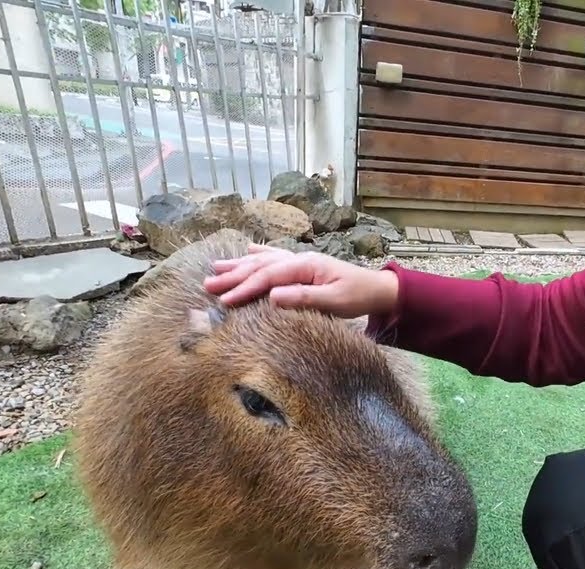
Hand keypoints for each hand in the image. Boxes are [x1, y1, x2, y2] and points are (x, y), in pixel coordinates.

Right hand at [202, 243, 399, 317]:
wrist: (377, 289)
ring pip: (263, 260)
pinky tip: (246, 252)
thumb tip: (273, 296)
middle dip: (233, 276)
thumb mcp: (334, 301)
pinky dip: (258, 255)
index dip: (245, 288)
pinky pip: (274, 258)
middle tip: (207, 285)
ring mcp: (300, 261)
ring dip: (238, 265)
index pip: (269, 276)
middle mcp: (299, 259)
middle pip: (260, 266)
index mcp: (306, 266)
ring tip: (215, 269)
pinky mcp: (302, 267)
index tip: (225, 300)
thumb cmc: (358, 296)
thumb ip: (304, 298)